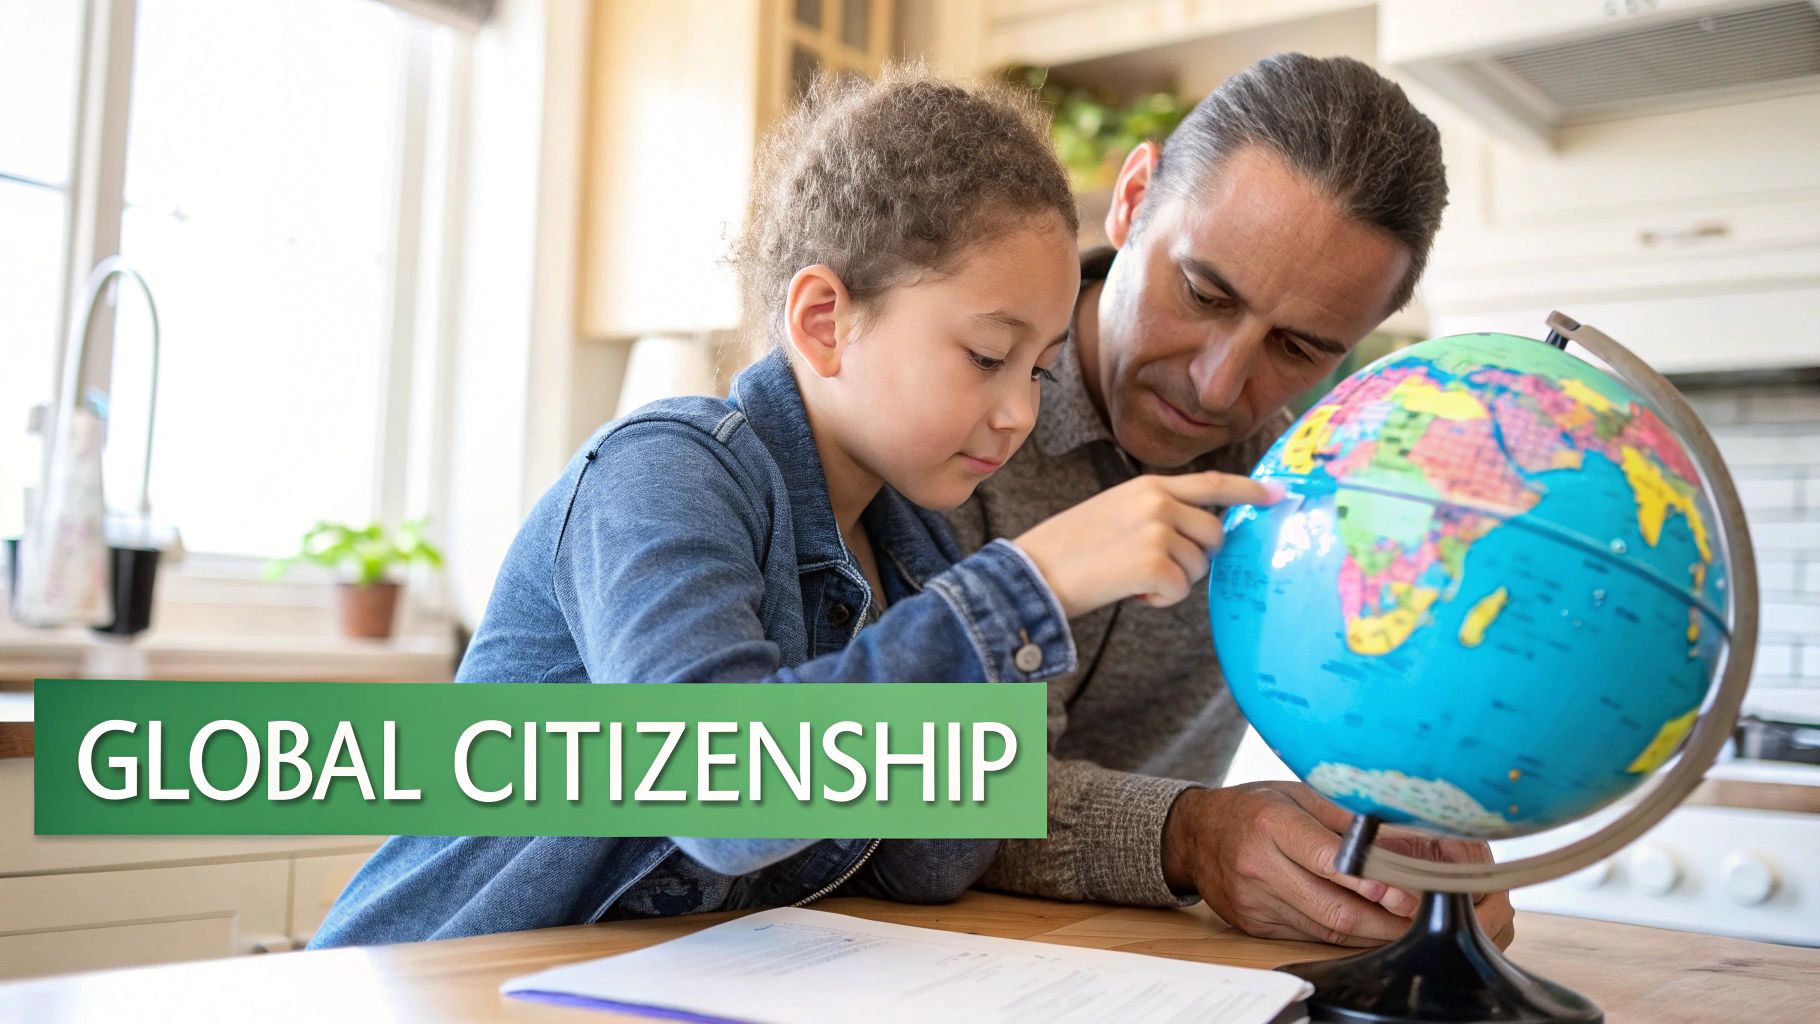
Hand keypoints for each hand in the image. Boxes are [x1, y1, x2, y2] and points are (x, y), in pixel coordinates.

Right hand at [1013, 471, 1282, 617]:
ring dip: (1172, 582)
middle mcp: (1159, 502)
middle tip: (1157, 568)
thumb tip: (1202, 535)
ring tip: (1130, 577)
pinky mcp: (1154, 562)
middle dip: (1195, 558)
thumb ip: (1158, 512)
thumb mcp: (1116, 511)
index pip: (1213, 484)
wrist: (1033, 570)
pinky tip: (1130, 591)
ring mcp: (1158, 530)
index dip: (1250, 490)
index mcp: (1149, 485)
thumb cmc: (1070, 548)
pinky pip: (1181, 590)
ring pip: (1197, 567)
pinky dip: (1159, 599)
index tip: (1278, 495)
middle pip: (1214, 535)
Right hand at [1162, 782, 1514, 947]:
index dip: (1371, 879)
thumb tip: (1405, 840)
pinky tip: (1364, 924)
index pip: (1328, 859)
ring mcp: (1253, 901)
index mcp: (1271, 823)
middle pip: (1332, 907)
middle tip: (1418, 914)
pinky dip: (1341, 933)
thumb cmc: (1256, 806)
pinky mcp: (1252, 925)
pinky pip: (1307, 935)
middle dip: (1383, 918)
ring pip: (1324, 928)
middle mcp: (1258, 865)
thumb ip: (1348, 818)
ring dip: (1369, 931)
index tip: (1406, 889)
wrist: (1196, 834)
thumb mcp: (1298, 794)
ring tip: (1402, 922)